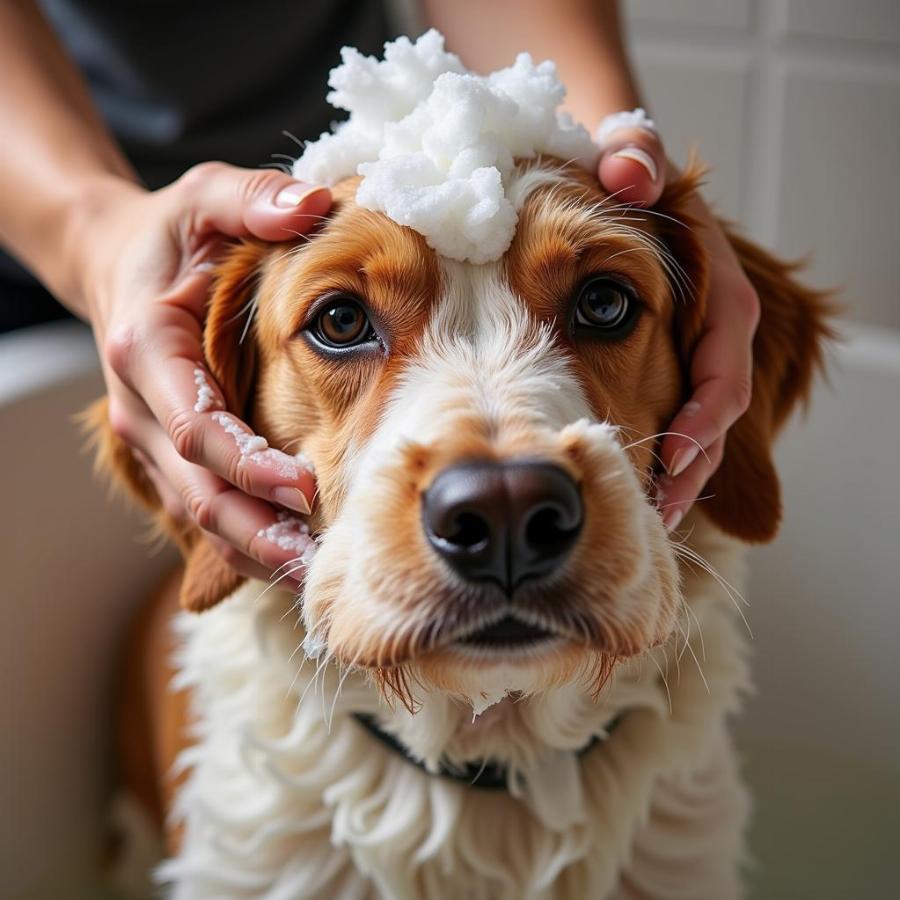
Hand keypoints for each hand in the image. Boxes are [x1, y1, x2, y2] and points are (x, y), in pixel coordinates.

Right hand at [63, 165, 331, 585]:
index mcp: (147, 350)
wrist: (120, 265)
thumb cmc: (172, 236)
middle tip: (321, 562)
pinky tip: (293, 558)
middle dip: (259, 532)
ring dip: (255, 551)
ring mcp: (152, 440)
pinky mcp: (170, 456)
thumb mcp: (206, 197)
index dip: (248, 465)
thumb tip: (314, 206)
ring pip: (200, 515)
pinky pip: (204, 510)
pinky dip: (245, 540)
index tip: (307, 488)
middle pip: (198, 492)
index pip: (194, 428)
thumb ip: (253, 199)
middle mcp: (142, 408)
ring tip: (315, 578)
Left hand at [596, 113, 760, 531]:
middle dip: (695, 462)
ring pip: (702, 428)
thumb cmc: (621, 178)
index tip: (675, 450)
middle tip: (660, 507)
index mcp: (717, 292)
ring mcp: (694, 356)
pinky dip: (661, 461)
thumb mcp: (627, 154)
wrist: (614, 190)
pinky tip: (633, 494)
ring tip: (650, 519)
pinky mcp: (672, 369)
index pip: (725, 362)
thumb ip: (633, 155)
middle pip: (718, 410)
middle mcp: (715, 333)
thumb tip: (629, 173)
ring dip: (682, 477)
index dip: (705, 411)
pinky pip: (677, 422)